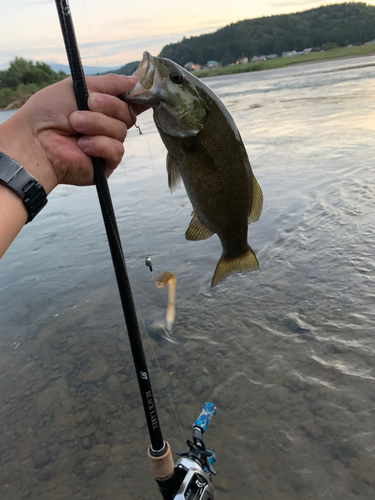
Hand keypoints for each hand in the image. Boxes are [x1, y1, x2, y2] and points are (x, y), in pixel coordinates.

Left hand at [1, 74, 138, 193]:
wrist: (35, 139)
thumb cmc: (49, 112)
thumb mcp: (79, 86)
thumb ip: (109, 83)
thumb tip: (136, 81)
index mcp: (102, 107)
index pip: (129, 101)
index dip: (136, 96)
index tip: (136, 89)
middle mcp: (106, 126)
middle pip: (128, 114)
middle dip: (109, 106)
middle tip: (88, 103)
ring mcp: (107, 146)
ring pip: (121, 131)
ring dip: (97, 124)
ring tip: (75, 125)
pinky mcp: (105, 165)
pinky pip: (116, 151)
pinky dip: (99, 145)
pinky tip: (82, 145)